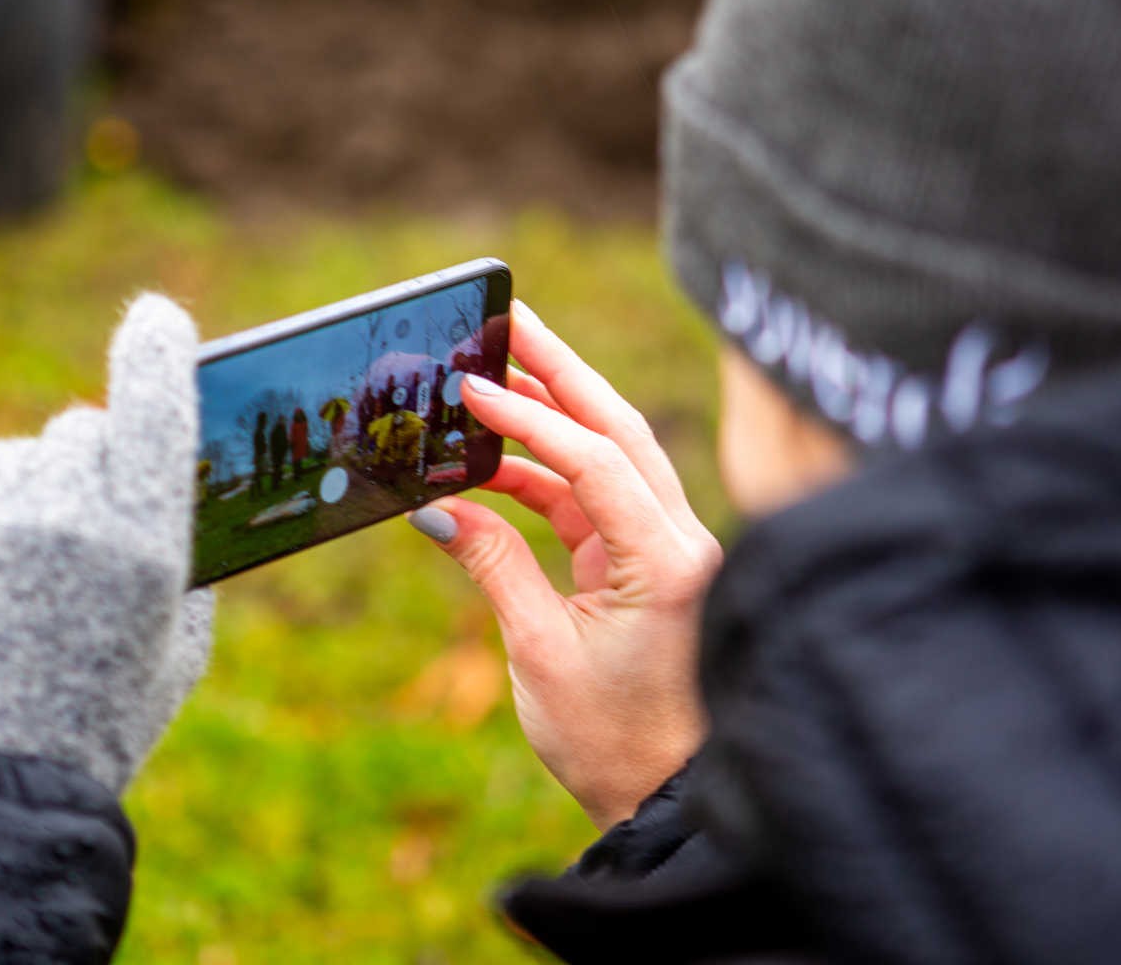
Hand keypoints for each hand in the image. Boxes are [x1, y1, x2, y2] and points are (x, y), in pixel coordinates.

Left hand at [0, 294, 213, 792]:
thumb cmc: (90, 727)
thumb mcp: (170, 653)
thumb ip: (180, 564)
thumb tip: (171, 489)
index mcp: (140, 541)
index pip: (154, 400)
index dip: (159, 349)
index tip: (159, 318)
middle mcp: (61, 517)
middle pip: (78, 429)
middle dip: (86, 464)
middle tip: (80, 534)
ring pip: (8, 463)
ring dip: (20, 500)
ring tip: (16, 592)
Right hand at [411, 302, 722, 828]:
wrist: (668, 801)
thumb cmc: (614, 742)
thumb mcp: (538, 652)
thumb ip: (493, 566)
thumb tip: (439, 508)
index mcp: (666, 562)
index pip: (596, 461)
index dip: (530, 419)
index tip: (471, 388)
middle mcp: (682, 541)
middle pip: (620, 430)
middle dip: (562, 372)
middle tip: (509, 319)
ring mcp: (670, 548)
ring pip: (613, 456)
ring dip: (554, 416)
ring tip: (492, 376)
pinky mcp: (649, 564)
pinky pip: (598, 497)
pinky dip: (547, 475)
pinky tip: (493, 463)